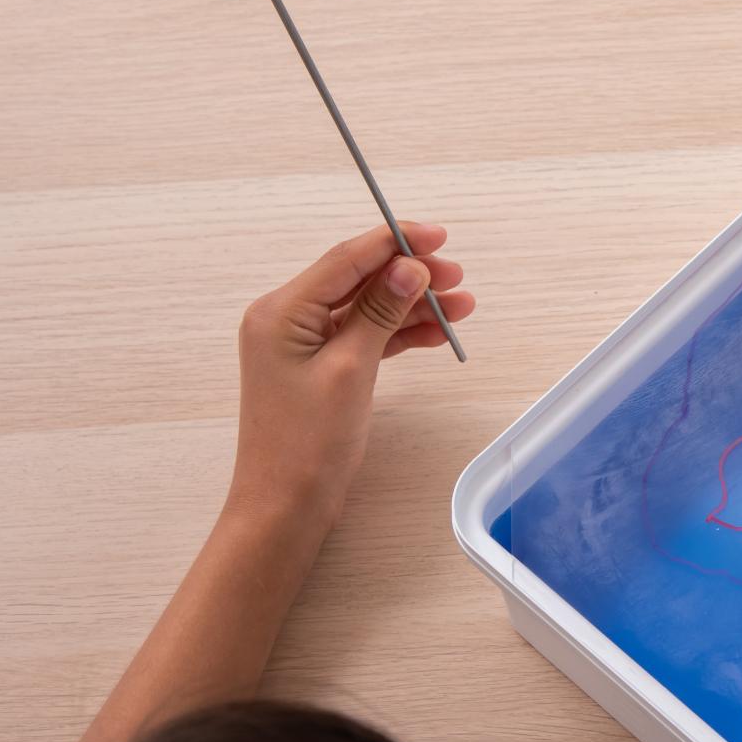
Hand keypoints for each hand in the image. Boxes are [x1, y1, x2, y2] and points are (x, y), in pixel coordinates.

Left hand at [226, 223, 474, 525]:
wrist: (285, 506)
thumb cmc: (307, 444)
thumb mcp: (350, 369)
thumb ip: (379, 312)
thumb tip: (410, 267)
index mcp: (280, 311)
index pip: (345, 259)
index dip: (394, 243)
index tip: (438, 236)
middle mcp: (287, 320)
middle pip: (358, 280)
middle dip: (410, 276)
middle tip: (457, 279)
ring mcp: (303, 345)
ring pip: (367, 309)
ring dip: (412, 306)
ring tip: (461, 307)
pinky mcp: (320, 367)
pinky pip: (365, 336)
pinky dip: (399, 333)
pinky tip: (437, 332)